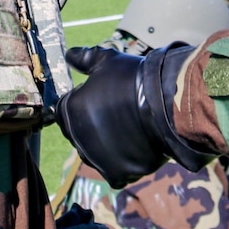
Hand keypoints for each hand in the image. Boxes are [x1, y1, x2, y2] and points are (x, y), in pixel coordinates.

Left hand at [54, 45, 208, 186]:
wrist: (165, 104)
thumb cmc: (133, 79)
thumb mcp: (106, 61)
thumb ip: (84, 59)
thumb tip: (69, 55)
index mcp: (70, 110)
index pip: (63, 109)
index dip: (80, 102)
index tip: (99, 98)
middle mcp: (77, 137)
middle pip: (78, 133)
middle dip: (90, 124)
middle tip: (116, 113)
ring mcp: (96, 157)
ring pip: (94, 154)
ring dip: (104, 146)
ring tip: (127, 130)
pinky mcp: (115, 172)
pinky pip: (112, 172)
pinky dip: (120, 164)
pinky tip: (133, 150)